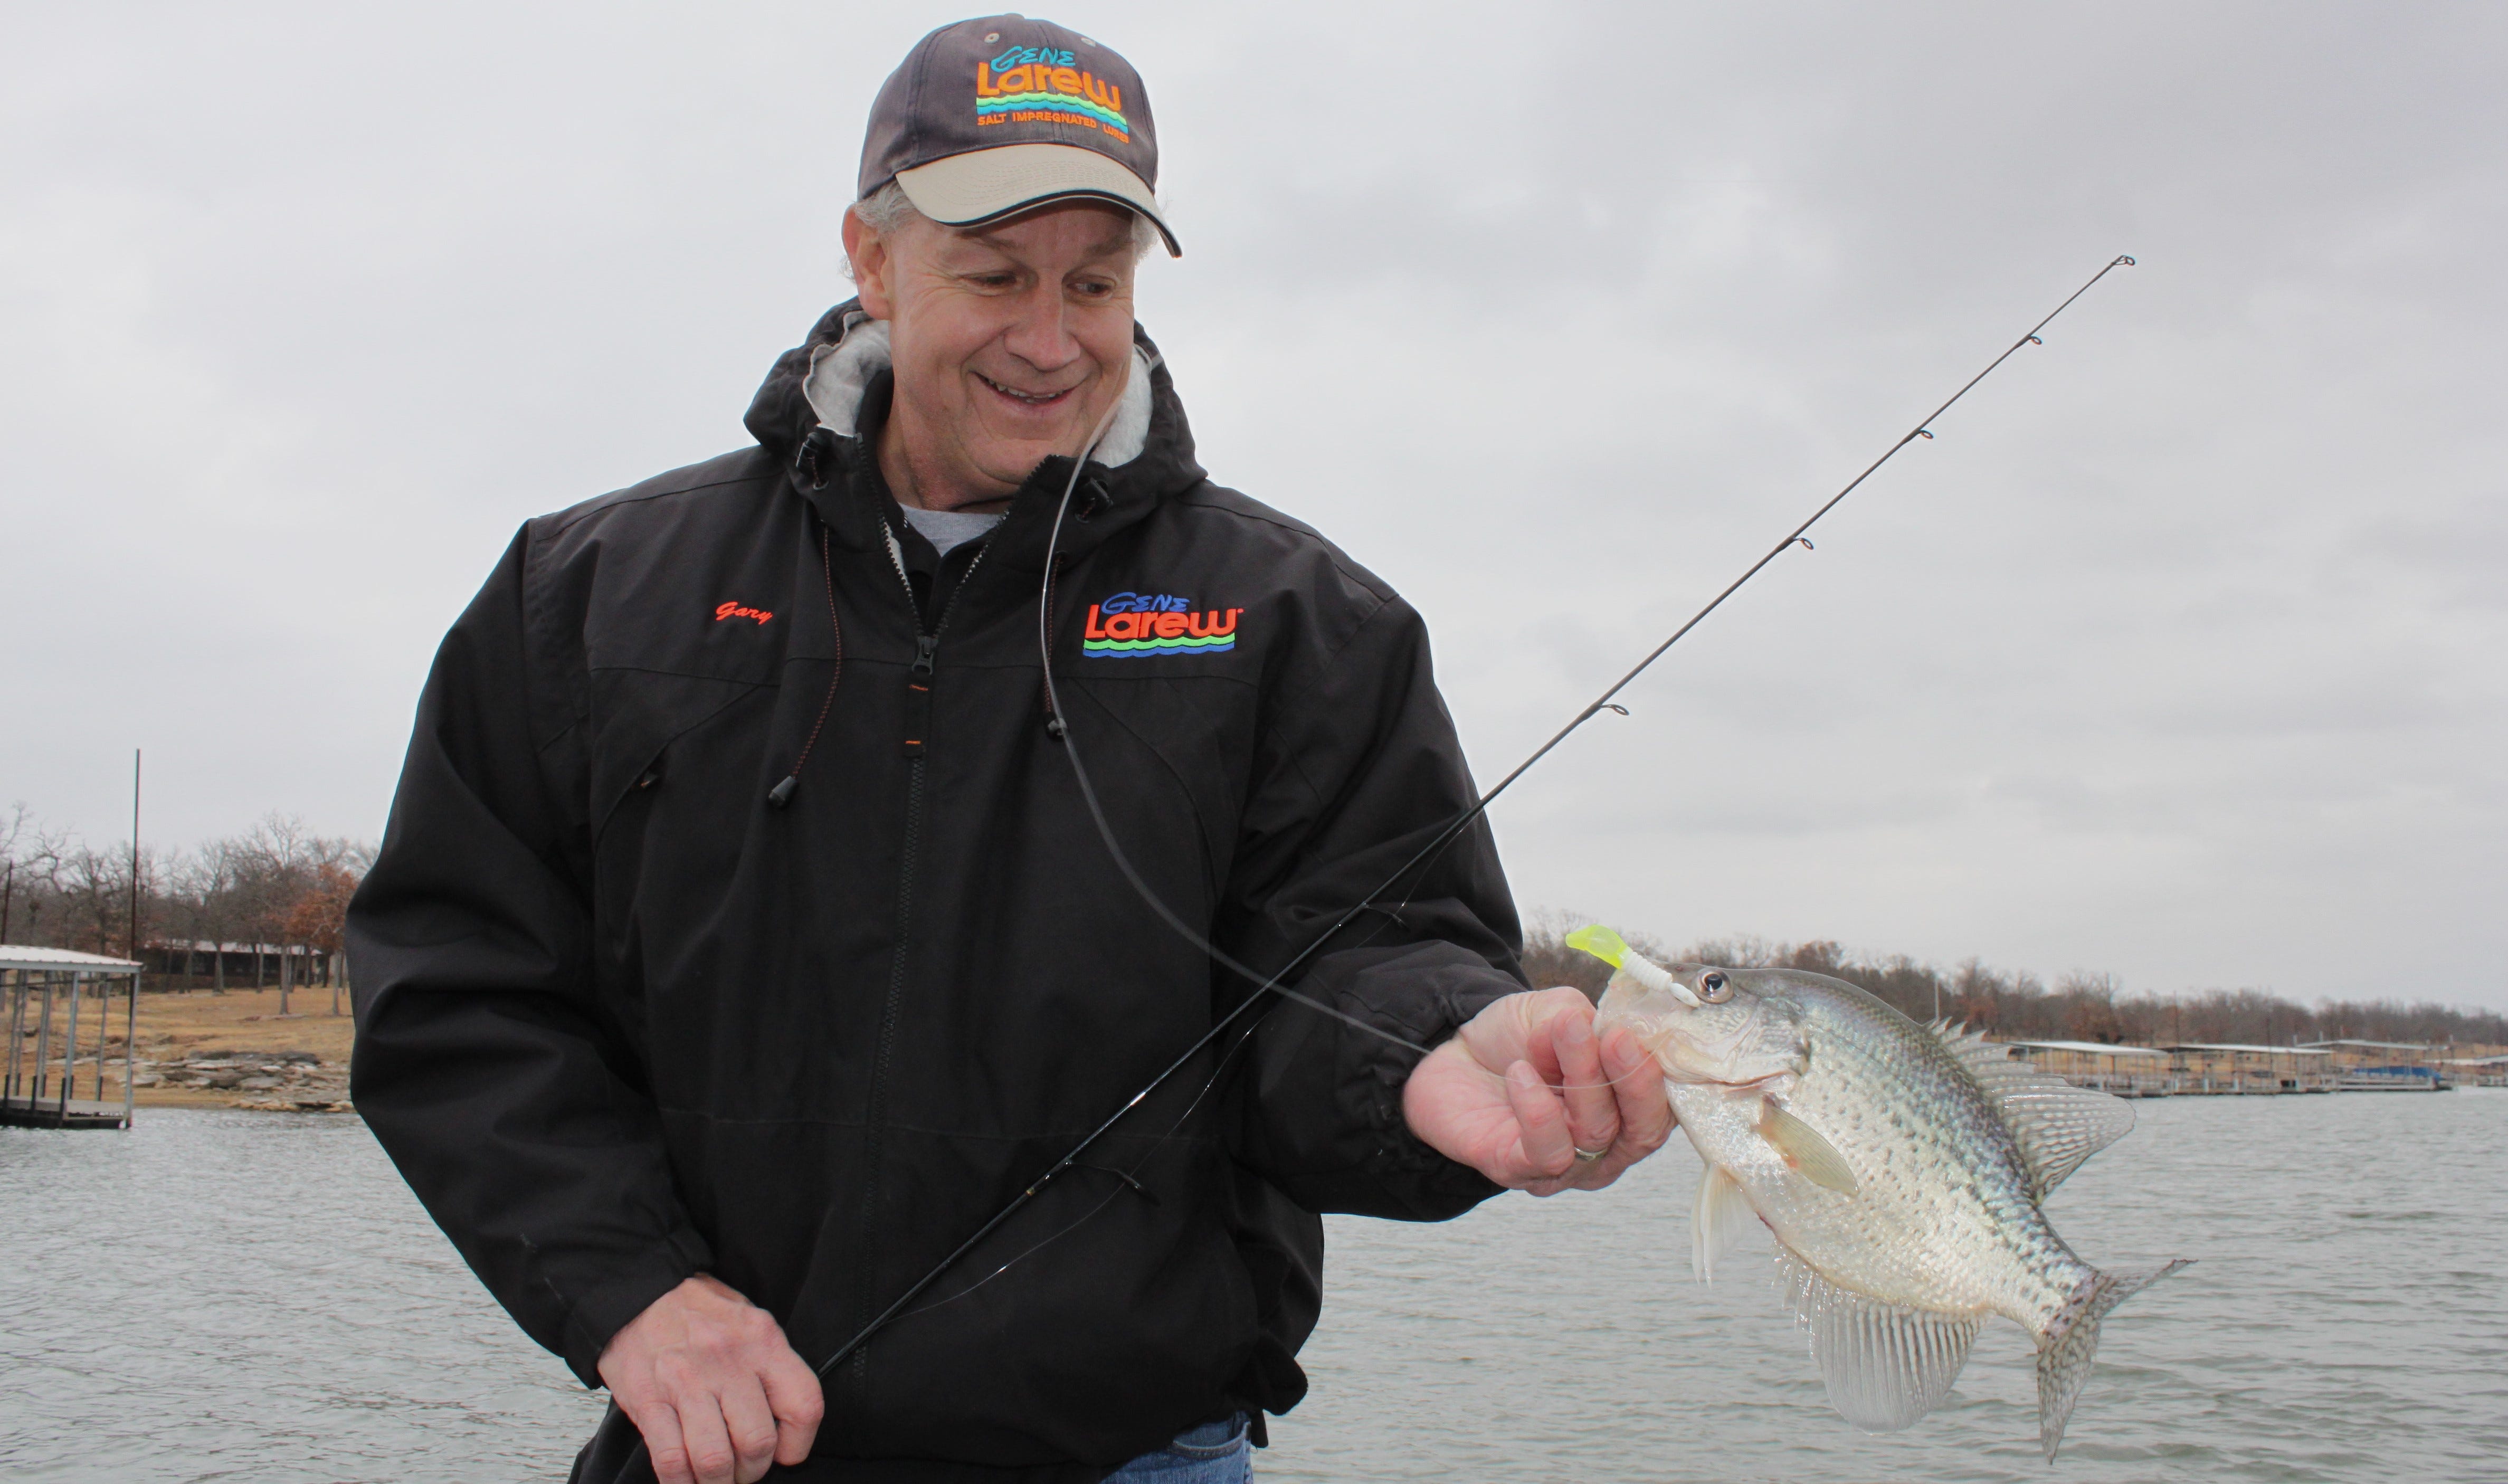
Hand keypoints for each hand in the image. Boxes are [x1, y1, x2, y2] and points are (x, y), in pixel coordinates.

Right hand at [598, 1274, 822, 1483]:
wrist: (639, 1292)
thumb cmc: (700, 1313)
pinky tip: (685, 1480)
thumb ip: (772, 1368)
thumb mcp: (751, 1323)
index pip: (804, 1405)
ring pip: (715, 1459)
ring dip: (718, 1481)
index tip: (787, 1454)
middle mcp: (728, 1362)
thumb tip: (785, 1425)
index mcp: (763, 1341)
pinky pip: (671, 1460)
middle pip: (757, 1442)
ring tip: (717, 1478)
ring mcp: (686, 1382)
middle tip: (745, 1470)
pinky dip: (681, 1482)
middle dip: (753, 1470)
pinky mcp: (649, 1401)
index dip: (799, 1444)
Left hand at [1401, 987, 1673, 1194]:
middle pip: (1644, 1129)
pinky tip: (1520, 1074)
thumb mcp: (1556, 1012)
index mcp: (1629, 1105)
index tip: (1648, 1034)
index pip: (1669, 1104)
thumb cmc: (1518, 1039)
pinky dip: (1538, 1110)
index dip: (1666, 1073)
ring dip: (1585, 1080)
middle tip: (1618, 1040)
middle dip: (1636, 1082)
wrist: (1452, 1058)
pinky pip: (1546, 1151)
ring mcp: (1568, 1165)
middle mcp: (1609, 1144)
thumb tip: (1596, 1028)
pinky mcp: (1521, 1170)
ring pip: (1597, 1134)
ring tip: (1562, 1035)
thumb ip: (1583, 1018)